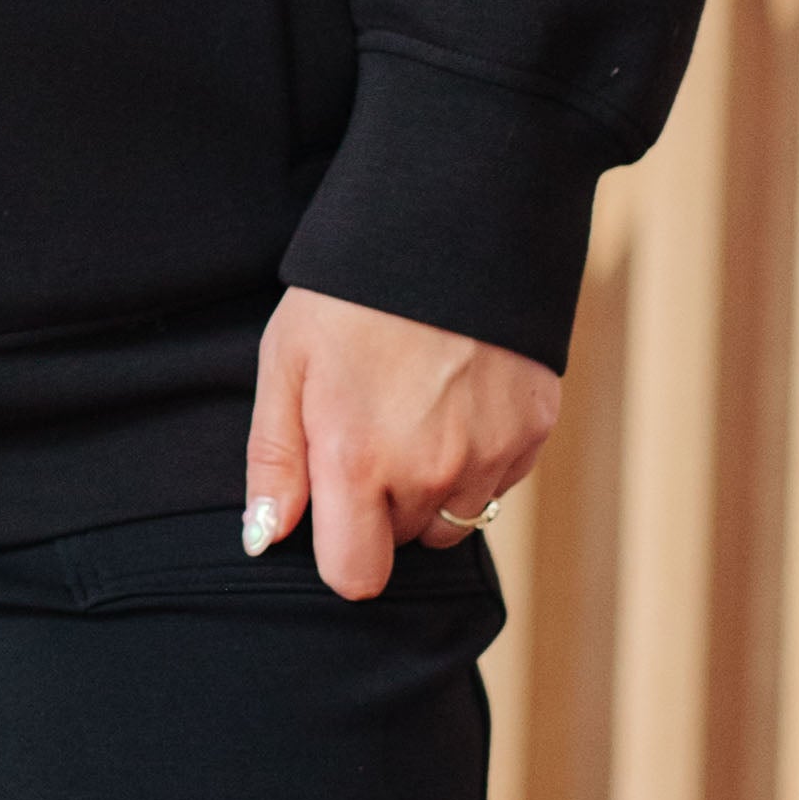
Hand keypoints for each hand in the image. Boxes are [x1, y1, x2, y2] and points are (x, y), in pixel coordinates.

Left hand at [240, 289, 560, 600]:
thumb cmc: (351, 295)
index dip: (341, 551)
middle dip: (383, 507)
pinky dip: (478, 456)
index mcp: (357, 459)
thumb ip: (275, 461)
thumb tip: (264, 539)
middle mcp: (430, 470)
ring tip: (416, 413)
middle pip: (403, 542)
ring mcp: (490, 453)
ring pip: (454, 517)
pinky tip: (459, 399)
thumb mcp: (286, 364)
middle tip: (373, 430)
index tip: (336, 512)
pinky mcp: (534, 430)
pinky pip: (499, 480)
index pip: (355, 577)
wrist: (449, 222)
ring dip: (433, 486)